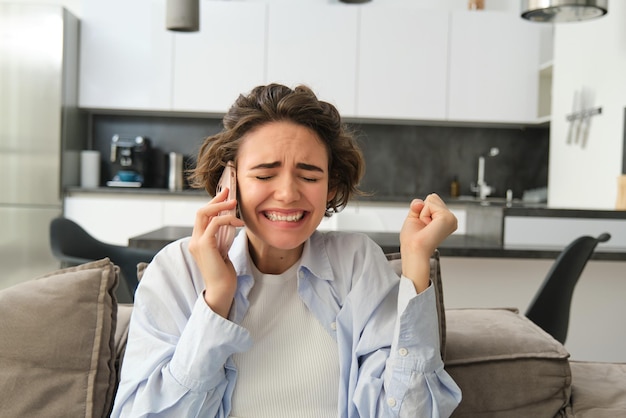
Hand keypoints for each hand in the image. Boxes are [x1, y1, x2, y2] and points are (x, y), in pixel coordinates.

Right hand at [188, 187, 244, 317]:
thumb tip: (230, 221)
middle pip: (201, 212)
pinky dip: (227, 219)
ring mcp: (197, 242)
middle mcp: (194, 240)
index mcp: (198, 241)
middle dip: (216, 200)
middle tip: (229, 192)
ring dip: (221, 206)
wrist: (222, 290)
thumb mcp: (223, 250)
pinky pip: (214, 224)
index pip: (202, 216)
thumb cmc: (224, 273)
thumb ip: (222, 236)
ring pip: (204, 214)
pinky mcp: (204, 245)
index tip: (225, 195)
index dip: (213, 204)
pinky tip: (239, 222)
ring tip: (235, 203)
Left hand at [399, 194, 456, 291]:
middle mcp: (450, 219)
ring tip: (425, 227)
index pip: (431, 200)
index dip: (421, 211)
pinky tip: (427, 225)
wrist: (414, 251)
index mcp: (444, 220)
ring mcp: (451, 218)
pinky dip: (424, 213)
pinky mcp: (448, 218)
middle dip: (422, 210)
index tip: (421, 225)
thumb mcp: (414, 217)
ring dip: (423, 212)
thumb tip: (420, 202)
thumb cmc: (413, 241)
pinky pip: (430, 203)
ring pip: (432, 199)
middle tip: (423, 226)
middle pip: (432, 198)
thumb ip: (417, 205)